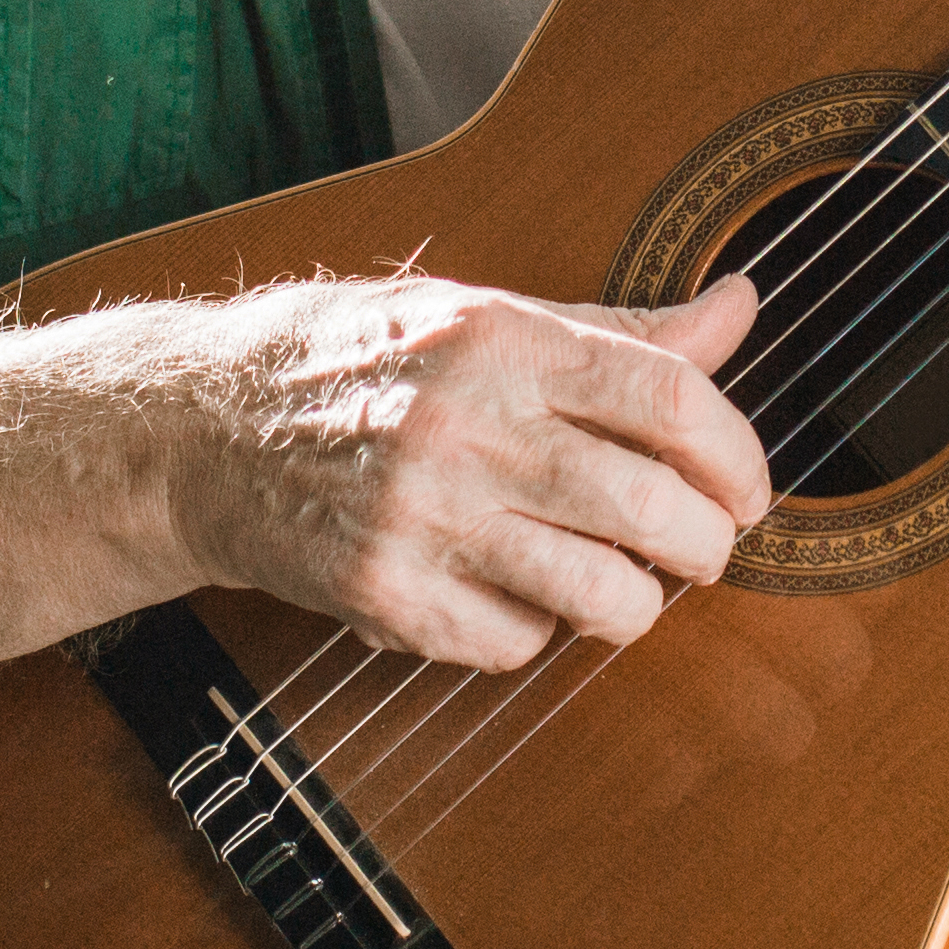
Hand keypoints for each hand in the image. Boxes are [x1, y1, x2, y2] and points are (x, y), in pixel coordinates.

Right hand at [167, 274, 774, 665]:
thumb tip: (740, 306)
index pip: (667, 399)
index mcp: (499, 341)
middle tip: (701, 549)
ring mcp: (422, 519)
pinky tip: (501, 589)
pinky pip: (518, 642)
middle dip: (706, 546)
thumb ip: (618, 331)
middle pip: (652, 510)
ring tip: (614, 580)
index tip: (748, 489)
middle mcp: (464, 427)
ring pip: (601, 597)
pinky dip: (533, 630)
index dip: (737, 455)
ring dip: (633, 603)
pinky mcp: (385, 597)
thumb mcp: (481, 315)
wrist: (201, 432)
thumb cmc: (357, 363)